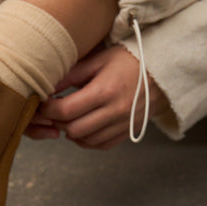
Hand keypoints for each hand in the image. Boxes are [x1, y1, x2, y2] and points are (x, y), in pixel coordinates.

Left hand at [25, 45, 167, 149]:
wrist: (163, 71)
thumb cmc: (128, 60)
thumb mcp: (98, 60)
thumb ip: (71, 75)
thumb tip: (46, 86)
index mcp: (105, 91)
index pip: (66, 110)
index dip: (48, 109)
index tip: (44, 103)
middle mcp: (115, 111)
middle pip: (73, 129)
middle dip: (57, 121)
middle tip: (53, 111)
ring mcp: (123, 124)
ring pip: (86, 140)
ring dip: (71, 132)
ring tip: (68, 118)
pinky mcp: (129, 132)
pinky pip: (101, 145)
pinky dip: (87, 140)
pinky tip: (83, 128)